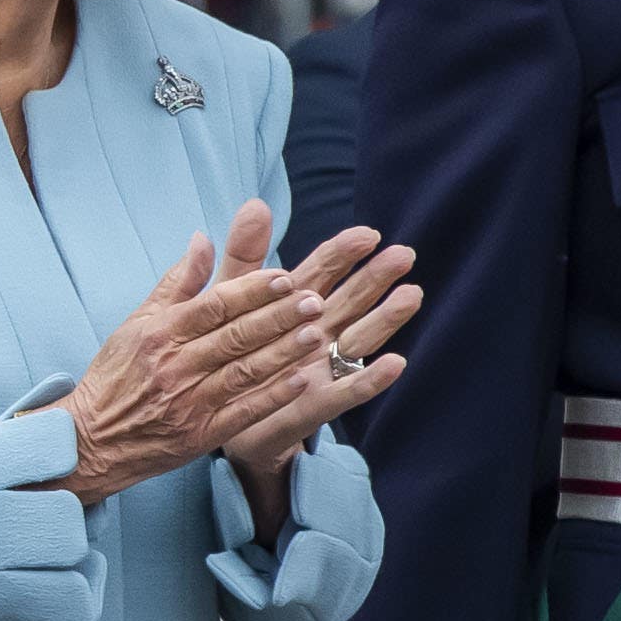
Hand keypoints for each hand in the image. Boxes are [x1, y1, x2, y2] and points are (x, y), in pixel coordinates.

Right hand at [50, 211, 335, 505]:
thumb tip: (202, 239)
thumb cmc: (116, 375)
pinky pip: (243, 413)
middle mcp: (174, 366)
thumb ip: (176, 283)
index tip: (285, 277)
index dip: (252, 290)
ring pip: (244, 372)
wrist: (91, 438)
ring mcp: (189, 402)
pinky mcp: (201, 434)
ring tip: (316, 333)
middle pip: (235, 336)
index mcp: (158, 333)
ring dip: (283, 353)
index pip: (213, 306)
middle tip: (314, 300)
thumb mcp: (136, 322)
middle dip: (278, 317)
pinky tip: (302, 381)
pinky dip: (273, 397)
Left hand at [216, 214, 420, 475]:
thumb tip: (254, 204)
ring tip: (411, 295)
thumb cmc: (225, 351)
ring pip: (357, 339)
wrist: (209, 416)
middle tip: (404, 254)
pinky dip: (369, 379)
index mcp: (290, 306)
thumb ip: (243, 256)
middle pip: (349, 300)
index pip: (322, 273)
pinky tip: (394, 364)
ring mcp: (318, 367)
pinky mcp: (313, 404)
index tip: (368, 233)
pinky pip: (344, 390)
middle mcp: (313, 334)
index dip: (343, 253)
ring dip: (385, 319)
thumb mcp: (227, 299)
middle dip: (375, 277)